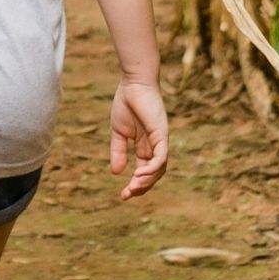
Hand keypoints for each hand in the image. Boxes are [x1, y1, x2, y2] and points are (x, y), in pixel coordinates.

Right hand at [109, 80, 168, 199]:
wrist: (133, 84)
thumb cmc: (126, 104)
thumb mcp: (118, 132)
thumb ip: (118, 151)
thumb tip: (116, 173)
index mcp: (145, 146)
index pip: (144, 171)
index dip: (136, 184)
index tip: (123, 195)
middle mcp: (155, 146)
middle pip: (154, 174)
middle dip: (142, 187)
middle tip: (127, 195)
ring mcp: (160, 141)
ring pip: (159, 168)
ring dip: (147, 181)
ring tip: (133, 187)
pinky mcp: (161, 134)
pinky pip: (161, 156)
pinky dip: (153, 168)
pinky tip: (139, 175)